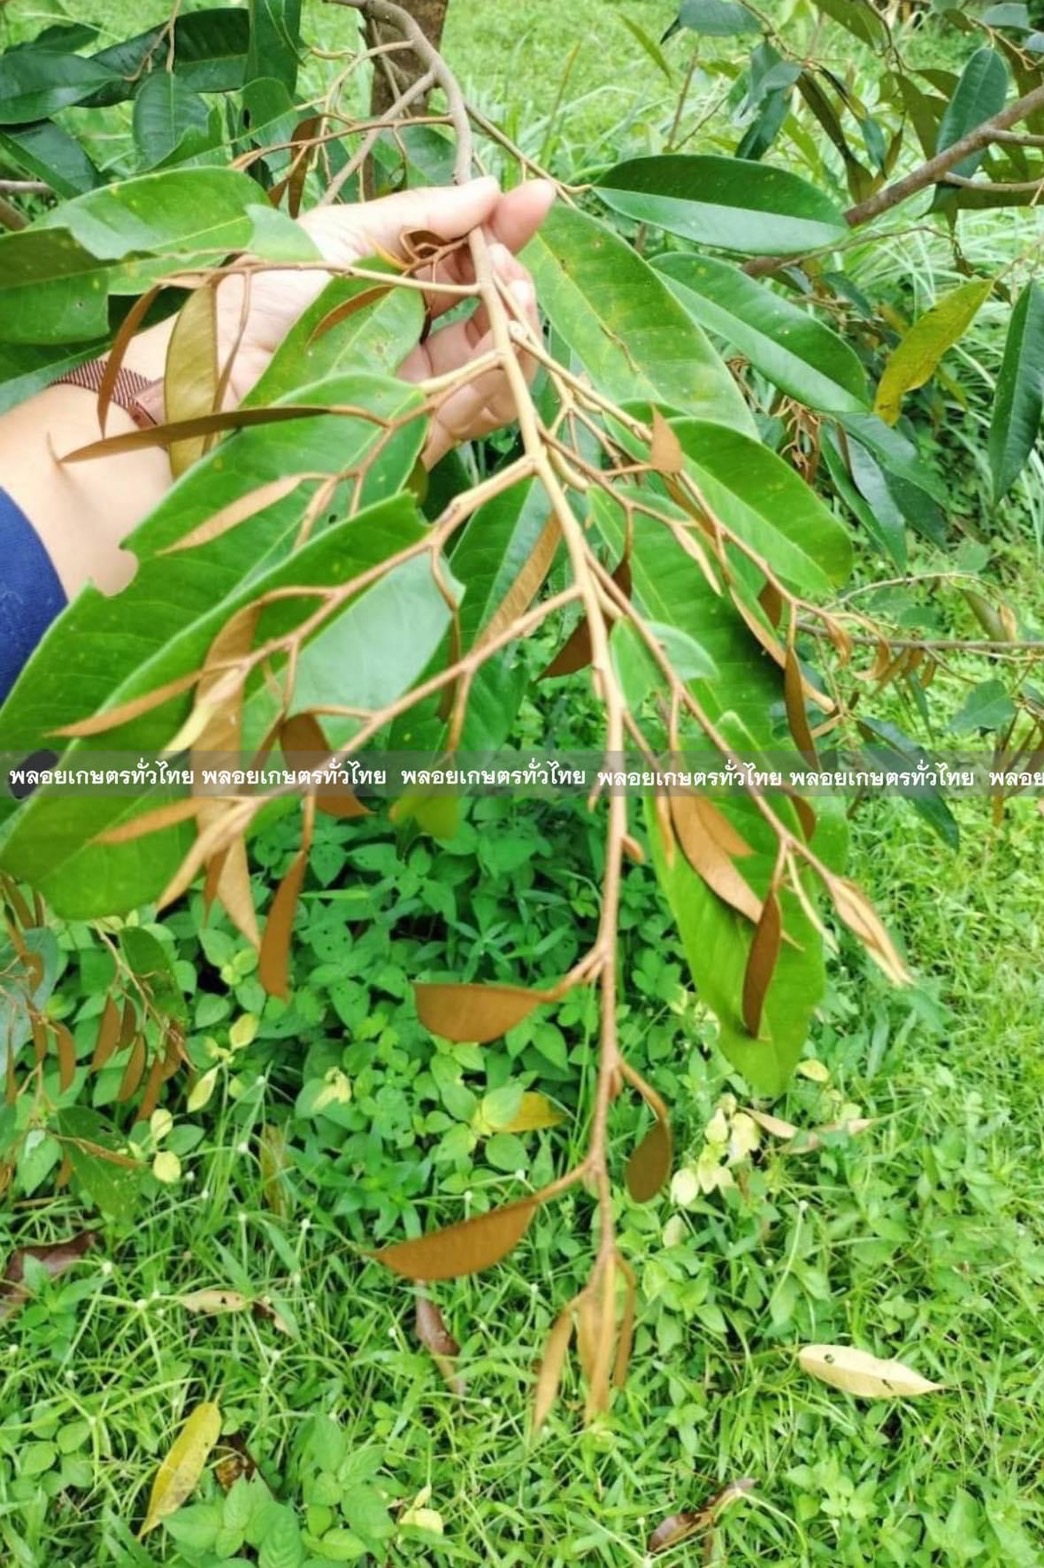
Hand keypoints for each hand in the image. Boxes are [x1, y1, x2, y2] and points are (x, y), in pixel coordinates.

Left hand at [219, 177, 553, 464]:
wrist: (221, 382)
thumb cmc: (262, 299)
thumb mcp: (340, 236)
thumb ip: (419, 217)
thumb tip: (488, 190)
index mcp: (390, 281)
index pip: (463, 256)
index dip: (502, 228)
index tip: (535, 200)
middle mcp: (411, 334)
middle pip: (490, 307)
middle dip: (512, 277)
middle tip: (504, 262)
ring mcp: (419, 387)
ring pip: (498, 359)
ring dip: (517, 326)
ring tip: (506, 299)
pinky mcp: (420, 435)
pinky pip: (482, 409)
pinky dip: (503, 380)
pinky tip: (499, 351)